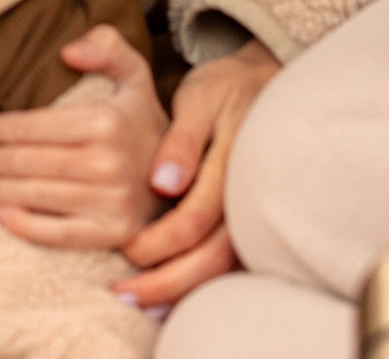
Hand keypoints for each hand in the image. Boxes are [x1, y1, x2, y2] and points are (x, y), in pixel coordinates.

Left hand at [0, 25, 166, 249]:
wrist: (183, 176)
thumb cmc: (141, 122)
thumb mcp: (134, 74)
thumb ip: (106, 46)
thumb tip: (67, 50)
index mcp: (106, 122)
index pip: (31, 126)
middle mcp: (108, 163)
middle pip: (27, 162)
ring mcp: (111, 203)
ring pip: (36, 195)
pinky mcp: (113, 234)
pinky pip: (59, 233)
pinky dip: (26, 226)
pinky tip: (1, 216)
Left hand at [115, 41, 280, 311]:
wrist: (263, 86)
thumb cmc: (224, 92)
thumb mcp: (201, 100)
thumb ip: (181, 140)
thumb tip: (163, 182)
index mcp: (231, 168)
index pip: (196, 219)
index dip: (160, 240)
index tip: (127, 249)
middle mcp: (245, 199)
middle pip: (211, 257)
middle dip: (167, 280)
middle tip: (125, 291)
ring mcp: (252, 213)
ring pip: (221, 266)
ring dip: (181, 289)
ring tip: (141, 302)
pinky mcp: (249, 220)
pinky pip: (227, 263)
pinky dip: (199, 283)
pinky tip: (168, 297)